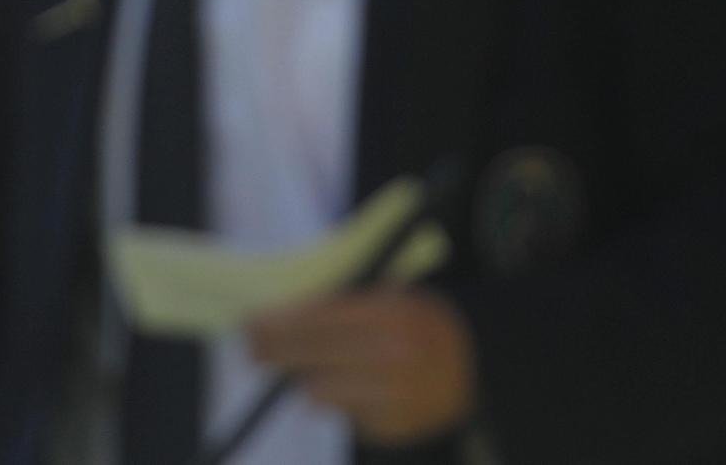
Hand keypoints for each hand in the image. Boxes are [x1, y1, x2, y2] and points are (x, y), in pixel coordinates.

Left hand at [245, 288, 475, 445]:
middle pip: (312, 356)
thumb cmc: (414, 324)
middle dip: (275, 352)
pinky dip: (335, 401)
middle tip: (251, 349)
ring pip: (318, 391)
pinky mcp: (394, 428)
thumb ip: (337, 307)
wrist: (475, 367)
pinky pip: (342, 414)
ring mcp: (396, 397)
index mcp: (391, 315)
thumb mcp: (386, 299)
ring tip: (292, 370)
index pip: (317, 321)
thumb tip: (273, 321)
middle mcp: (395, 357)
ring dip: (301, 379)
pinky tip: (339, 388)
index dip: (278, 325)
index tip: (250, 325)